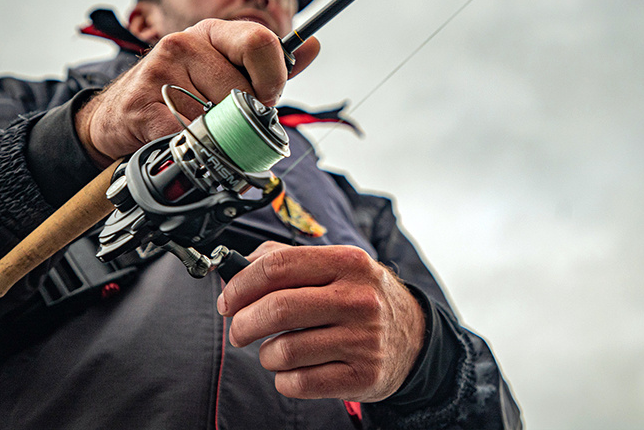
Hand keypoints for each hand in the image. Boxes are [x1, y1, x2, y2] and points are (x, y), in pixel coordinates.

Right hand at [75, 19, 318, 165]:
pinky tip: (179, 137)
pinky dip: (193, 147)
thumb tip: (313, 45)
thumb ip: (271, 64)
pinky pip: (190, 136)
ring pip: (218, 117)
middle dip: (242, 116)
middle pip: (242, 90)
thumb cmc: (182, 92)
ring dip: (216, 135)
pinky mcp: (144, 104)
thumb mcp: (225, 70)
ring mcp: (162, 71)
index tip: (264, 97)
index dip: (272, 78)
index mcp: (214, 32)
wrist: (121, 115)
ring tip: (197, 126)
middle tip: (225, 120)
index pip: (261, 42)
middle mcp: (186, 42)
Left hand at [217, 241, 425, 401]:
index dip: (242, 284)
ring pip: (284, 351)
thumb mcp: (338, 267)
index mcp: (347, 262)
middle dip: (243, 323)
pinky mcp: (363, 376)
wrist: (414, 336)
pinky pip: (300, 383)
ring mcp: (363, 339)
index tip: (229, 299)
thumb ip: (290, 260)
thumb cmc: (363, 297)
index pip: (278, 266)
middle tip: (238, 330)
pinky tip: (292, 371)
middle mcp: (358, 298)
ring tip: (275, 351)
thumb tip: (240, 267)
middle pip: (276, 309)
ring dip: (266, 355)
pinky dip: (283, 380)